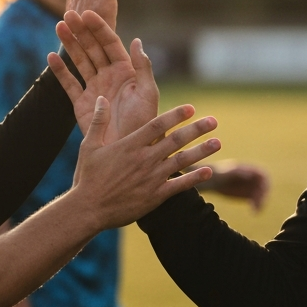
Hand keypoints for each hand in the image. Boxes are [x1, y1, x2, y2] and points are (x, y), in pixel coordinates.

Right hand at [48, 10, 158, 142]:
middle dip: (81, 31)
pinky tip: (50, 57)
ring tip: (59, 26)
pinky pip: (69, 83)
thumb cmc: (144, 122)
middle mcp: (109, 76)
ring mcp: (94, 88)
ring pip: (79, 61)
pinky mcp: (81, 103)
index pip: (110, 44)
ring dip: (70, 44)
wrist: (128, 149)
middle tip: (68, 14)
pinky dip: (60, 71)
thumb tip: (137, 41)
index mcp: (126, 71)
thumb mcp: (147, 93)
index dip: (99, 28)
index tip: (87, 13)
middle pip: (92, 48)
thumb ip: (142, 67)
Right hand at [71, 96, 218, 226]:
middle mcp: (144, 159)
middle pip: (176, 141)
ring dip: (201, 151)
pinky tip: (209, 171)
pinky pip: (179, 185)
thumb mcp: (89, 145)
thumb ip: (98, 121)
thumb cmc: (87, 177)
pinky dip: (195, 178)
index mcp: (130, 145)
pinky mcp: (155, 196)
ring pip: (182, 161)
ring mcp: (151, 178)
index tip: (191, 108)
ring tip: (218, 142)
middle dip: (196, 129)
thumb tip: (101, 98)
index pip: (158, 125)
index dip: (176, 115)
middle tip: (213, 121)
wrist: (88, 209)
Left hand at [197, 161, 270, 209]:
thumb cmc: (219, 174)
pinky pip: (256, 201)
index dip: (264, 184)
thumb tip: (250, 174)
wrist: (211, 181)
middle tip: (259, 205)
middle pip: (264, 187)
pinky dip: (257, 207)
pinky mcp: (249, 195)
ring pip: (262, 195)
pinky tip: (254, 212)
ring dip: (261, 202)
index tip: (261, 192)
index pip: (263, 176)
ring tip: (255, 210)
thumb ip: (239, 172)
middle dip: (263, 195)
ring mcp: (252, 187)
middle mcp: (254, 178)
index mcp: (250, 168)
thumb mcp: (228, 172)